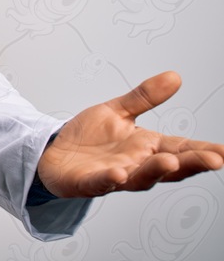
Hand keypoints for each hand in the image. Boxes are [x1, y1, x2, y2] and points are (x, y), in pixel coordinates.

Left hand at [38, 71, 223, 197]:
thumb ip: (144, 97)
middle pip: (168, 167)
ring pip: (140, 178)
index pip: (181, 149)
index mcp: (146, 147)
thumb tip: (175, 77)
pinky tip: (118, 175)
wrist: (53, 152)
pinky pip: (101, 183)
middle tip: (213, 160)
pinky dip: (110, 180)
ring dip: (155, 171)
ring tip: (170, 162)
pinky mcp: (89, 182)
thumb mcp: (117, 110)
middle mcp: (136, 165)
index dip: (203, 151)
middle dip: (190, 164)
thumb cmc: (88, 137)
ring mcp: (115, 176)